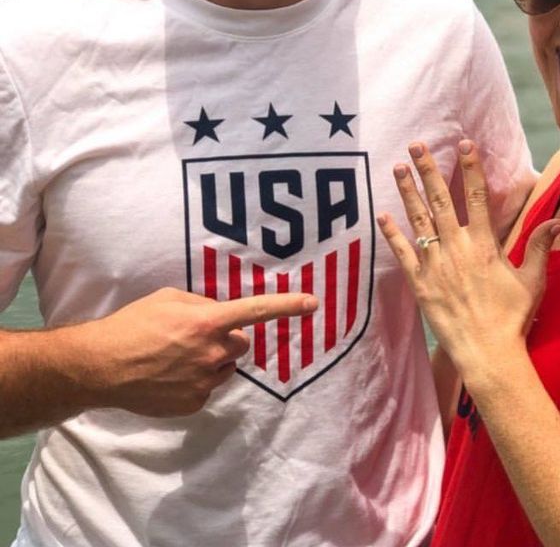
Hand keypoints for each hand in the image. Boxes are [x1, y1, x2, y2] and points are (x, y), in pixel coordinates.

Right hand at [78, 287, 317, 415]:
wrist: (101, 366)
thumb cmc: (133, 324)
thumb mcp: (168, 299)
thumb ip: (201, 305)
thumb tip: (219, 313)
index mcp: (207, 322)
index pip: (256, 311)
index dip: (287, 306)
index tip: (313, 303)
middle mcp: (211, 352)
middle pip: (241, 343)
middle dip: (226, 339)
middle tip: (196, 336)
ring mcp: (204, 381)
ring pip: (225, 367)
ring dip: (212, 361)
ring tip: (176, 357)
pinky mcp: (194, 403)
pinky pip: (208, 388)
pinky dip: (196, 381)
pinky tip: (170, 376)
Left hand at [378, 140, 559, 381]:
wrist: (487, 354)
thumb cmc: (512, 318)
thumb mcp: (532, 280)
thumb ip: (540, 247)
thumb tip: (559, 221)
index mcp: (484, 245)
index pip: (478, 196)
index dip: (471, 168)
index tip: (465, 143)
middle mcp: (457, 248)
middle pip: (441, 200)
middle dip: (429, 169)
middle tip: (418, 144)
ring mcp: (435, 265)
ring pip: (419, 220)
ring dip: (408, 191)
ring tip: (398, 167)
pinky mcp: (419, 283)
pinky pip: (402, 253)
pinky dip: (392, 233)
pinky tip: (382, 214)